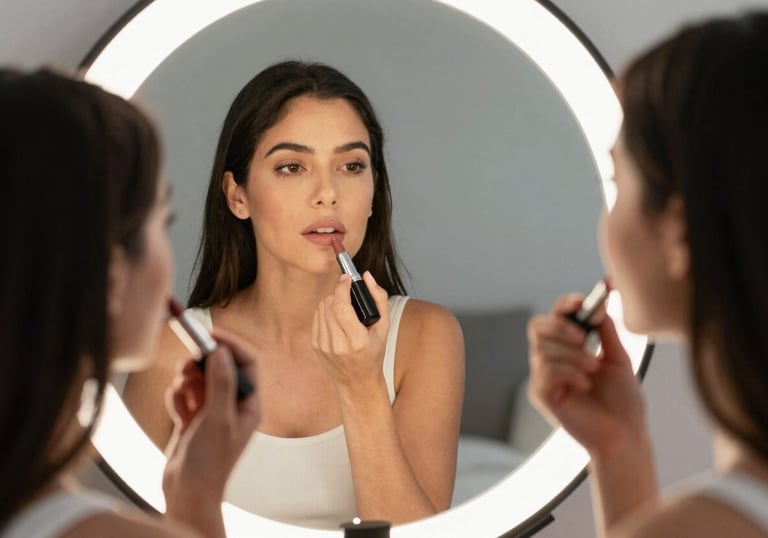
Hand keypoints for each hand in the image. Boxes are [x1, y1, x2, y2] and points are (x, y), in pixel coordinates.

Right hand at [161, 330, 259, 530]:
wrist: (187, 493)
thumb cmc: (209, 462)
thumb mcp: (217, 419)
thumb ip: (220, 383)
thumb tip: (222, 351)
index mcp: (249, 404)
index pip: (247, 362)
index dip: (231, 345)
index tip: (210, 335)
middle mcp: (233, 404)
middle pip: (219, 366)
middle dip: (202, 364)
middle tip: (187, 367)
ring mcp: (212, 410)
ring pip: (199, 377)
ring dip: (187, 380)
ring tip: (182, 392)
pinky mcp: (193, 417)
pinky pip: (184, 393)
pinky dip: (178, 398)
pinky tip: (178, 413)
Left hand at [312, 271, 389, 388]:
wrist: (357, 382)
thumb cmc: (373, 353)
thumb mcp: (384, 328)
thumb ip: (379, 298)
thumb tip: (367, 276)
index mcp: (357, 341)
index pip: (342, 307)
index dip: (342, 288)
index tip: (347, 278)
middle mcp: (337, 345)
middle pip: (330, 304)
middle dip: (339, 293)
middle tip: (348, 292)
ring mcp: (324, 346)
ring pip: (321, 308)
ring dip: (332, 300)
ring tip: (343, 305)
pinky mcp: (315, 345)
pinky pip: (317, 317)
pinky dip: (326, 311)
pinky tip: (336, 316)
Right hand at [527, 293, 645, 457]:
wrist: (625, 434)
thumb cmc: (623, 401)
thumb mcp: (618, 358)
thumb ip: (606, 332)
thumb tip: (599, 304)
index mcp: (567, 349)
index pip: (554, 317)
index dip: (564, 305)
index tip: (581, 301)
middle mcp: (550, 360)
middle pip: (537, 326)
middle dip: (560, 327)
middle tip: (584, 338)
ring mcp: (543, 377)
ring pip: (543, 348)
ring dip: (572, 355)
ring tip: (593, 369)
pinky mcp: (541, 394)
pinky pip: (545, 371)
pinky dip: (569, 372)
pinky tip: (585, 385)